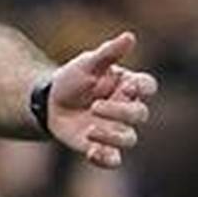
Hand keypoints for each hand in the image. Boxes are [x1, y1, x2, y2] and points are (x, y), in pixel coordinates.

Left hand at [48, 32, 158, 169]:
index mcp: (127, 85)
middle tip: (95, 106)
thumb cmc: (73, 79)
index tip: (130, 86)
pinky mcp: (101, 146)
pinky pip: (113, 160)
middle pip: (140, 115)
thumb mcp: (87, 63)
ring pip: (129, 139)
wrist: (49, 102)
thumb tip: (129, 36)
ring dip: (112, 136)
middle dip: (120, 112)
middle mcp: (125, 108)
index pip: (147, 86)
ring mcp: (115, 129)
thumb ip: (108, 53)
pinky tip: (91, 152)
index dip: (143, 88)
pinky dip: (105, 159)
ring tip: (89, 129)